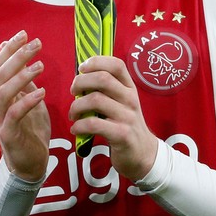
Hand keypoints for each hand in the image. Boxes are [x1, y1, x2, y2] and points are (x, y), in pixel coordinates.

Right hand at [0, 30, 50, 181]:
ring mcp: (0, 119)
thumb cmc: (31, 131)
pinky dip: (27, 102)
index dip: (10, 48)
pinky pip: (14, 115)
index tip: (25, 34)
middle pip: (1, 74)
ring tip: (40, 65)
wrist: (30, 164)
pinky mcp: (8, 134)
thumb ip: (23, 79)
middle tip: (36, 43)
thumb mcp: (29, 100)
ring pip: (4, 92)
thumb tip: (15, 54)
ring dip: (22, 76)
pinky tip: (41, 92)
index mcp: (0, 94)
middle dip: (17, 56)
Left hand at [68, 55, 157, 181]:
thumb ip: (106, 90)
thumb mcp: (121, 103)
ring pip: (95, 100)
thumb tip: (80, 79)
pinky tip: (76, 128)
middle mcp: (130, 98)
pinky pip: (94, 124)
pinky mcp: (122, 134)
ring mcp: (127, 116)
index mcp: (129, 87)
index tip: (81, 69)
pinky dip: (79, 125)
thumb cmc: (125, 124)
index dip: (96, 62)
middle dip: (80, 82)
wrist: (142, 153)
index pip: (116, 64)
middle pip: (102, 78)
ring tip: (73, 114)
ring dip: (76, 106)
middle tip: (73, 92)